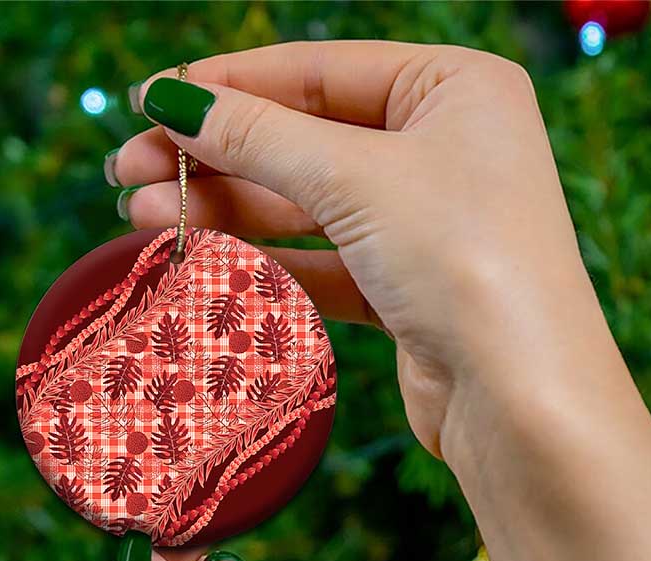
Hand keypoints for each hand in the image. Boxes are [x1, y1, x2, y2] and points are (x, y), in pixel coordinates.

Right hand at [113, 42, 650, 560]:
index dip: (228, 86)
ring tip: (143, 215)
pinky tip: (202, 259)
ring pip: (308, 206)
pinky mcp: (409, 290)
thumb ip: (258, 136)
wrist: (522, 399)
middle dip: (216, 157)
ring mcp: (428, 223)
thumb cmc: (465, 261)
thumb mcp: (355, 178)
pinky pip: (324, 261)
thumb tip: (170, 101)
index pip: (318, 70)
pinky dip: (266, 260)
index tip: (148, 103)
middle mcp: (446, 149)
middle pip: (306, 140)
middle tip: (127, 172)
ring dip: (227, 210)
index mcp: (455, 88)